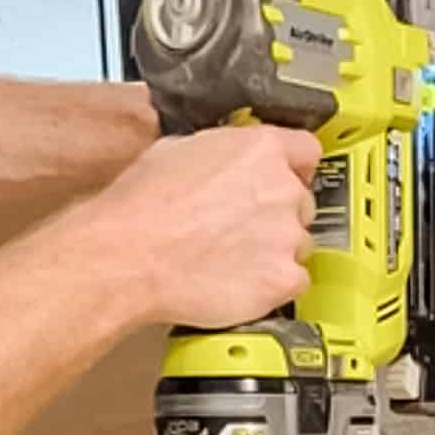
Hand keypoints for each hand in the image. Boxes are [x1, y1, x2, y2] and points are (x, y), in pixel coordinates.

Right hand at [94, 123, 320, 328]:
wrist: (128, 257)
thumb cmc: (140, 207)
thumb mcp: (177, 150)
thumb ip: (220, 152)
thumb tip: (224, 160)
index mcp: (260, 149)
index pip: (306, 152)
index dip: (293, 168)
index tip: (285, 179)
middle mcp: (282, 188)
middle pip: (301, 201)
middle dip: (276, 214)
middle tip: (239, 228)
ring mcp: (287, 235)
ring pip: (298, 243)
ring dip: (274, 251)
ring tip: (229, 258)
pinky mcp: (283, 278)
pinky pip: (293, 282)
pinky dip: (272, 285)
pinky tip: (238, 282)